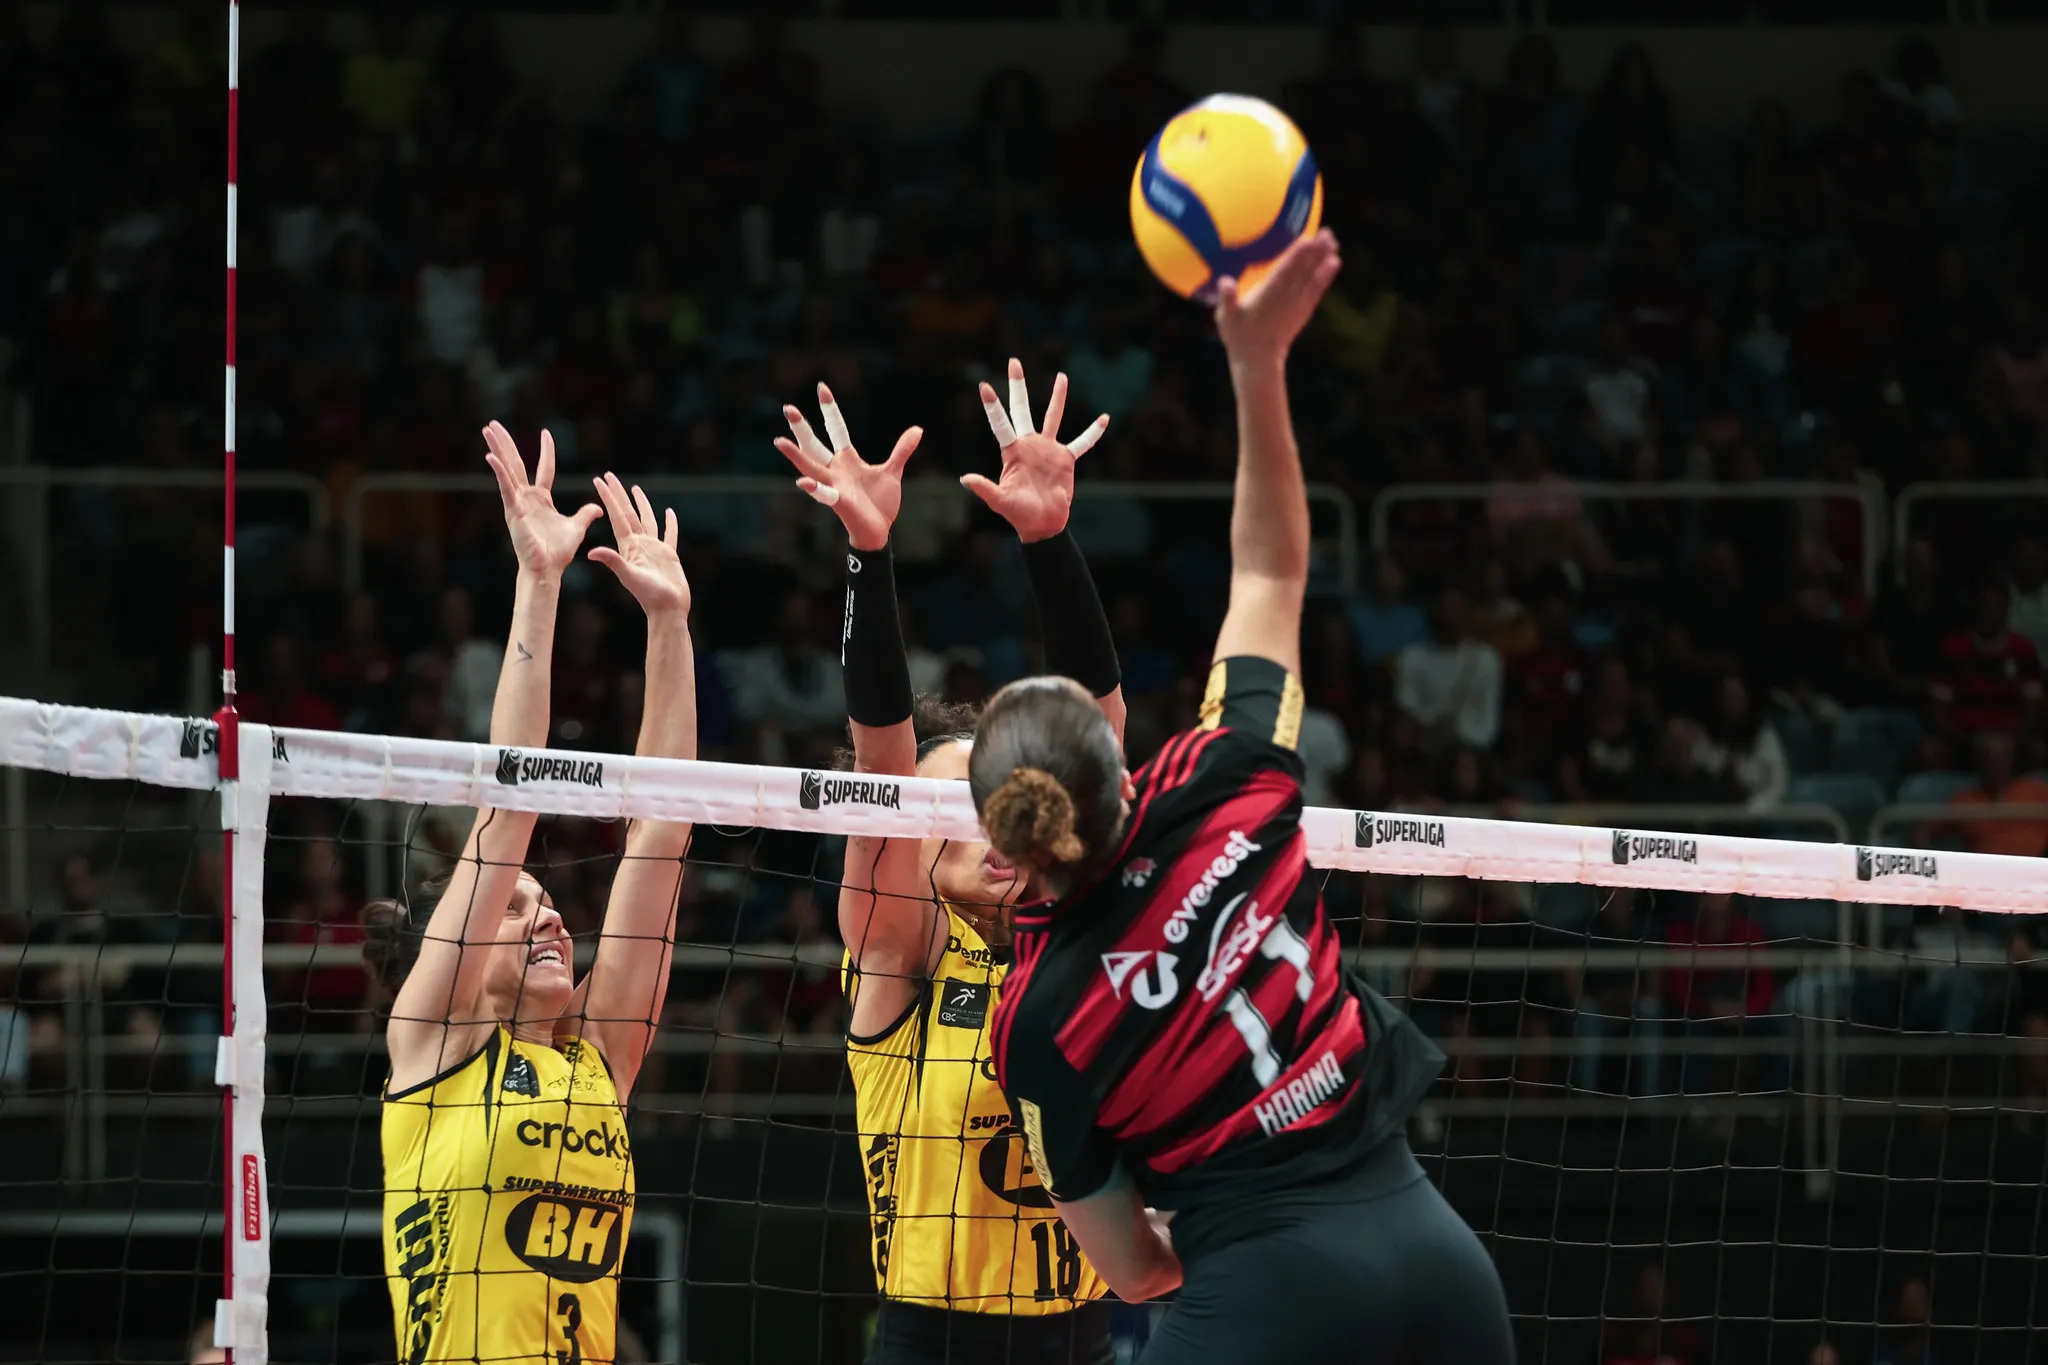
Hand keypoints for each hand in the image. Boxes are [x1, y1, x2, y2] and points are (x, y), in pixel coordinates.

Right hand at [482, 422, 601, 579]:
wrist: (547, 569)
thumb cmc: (558, 552)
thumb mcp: (576, 527)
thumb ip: (585, 514)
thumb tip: (597, 506)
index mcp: (542, 499)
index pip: (544, 468)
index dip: (546, 451)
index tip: (546, 432)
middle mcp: (527, 498)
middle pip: (516, 463)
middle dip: (507, 443)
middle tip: (495, 424)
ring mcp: (517, 503)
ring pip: (507, 470)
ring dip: (497, 449)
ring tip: (487, 429)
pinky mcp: (513, 511)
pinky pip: (506, 488)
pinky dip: (499, 472)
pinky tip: (491, 457)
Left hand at [587, 472, 689, 618]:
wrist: (667, 609)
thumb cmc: (649, 595)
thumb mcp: (629, 576)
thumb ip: (612, 561)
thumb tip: (591, 551)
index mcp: (629, 546)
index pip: (617, 515)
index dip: (608, 497)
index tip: (600, 480)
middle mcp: (639, 544)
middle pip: (628, 513)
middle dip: (618, 494)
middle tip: (610, 475)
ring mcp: (654, 548)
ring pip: (647, 519)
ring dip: (641, 504)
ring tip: (635, 489)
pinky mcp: (669, 554)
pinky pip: (669, 534)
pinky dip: (670, 523)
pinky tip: (669, 513)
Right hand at [774, 383, 921, 551]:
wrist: (879, 530)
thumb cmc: (879, 502)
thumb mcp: (892, 471)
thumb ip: (901, 450)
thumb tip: (917, 429)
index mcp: (847, 459)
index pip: (836, 429)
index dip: (830, 409)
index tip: (822, 387)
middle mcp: (835, 470)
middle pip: (814, 445)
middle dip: (802, 428)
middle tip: (788, 408)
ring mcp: (834, 485)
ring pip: (811, 467)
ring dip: (796, 455)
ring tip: (779, 441)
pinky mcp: (838, 501)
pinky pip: (824, 494)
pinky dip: (814, 488)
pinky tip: (802, 480)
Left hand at [959, 358, 1108, 544]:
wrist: (1043, 525)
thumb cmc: (1019, 515)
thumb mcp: (1000, 501)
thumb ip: (985, 489)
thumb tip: (965, 479)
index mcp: (1012, 452)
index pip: (1001, 423)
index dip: (992, 406)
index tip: (984, 386)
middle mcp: (1029, 445)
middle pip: (1023, 409)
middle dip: (1018, 386)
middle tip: (1014, 362)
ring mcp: (1048, 450)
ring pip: (1053, 417)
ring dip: (1058, 398)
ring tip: (1062, 377)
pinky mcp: (1066, 459)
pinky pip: (1082, 442)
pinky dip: (1093, 432)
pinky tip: (1104, 418)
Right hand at [1213, 228, 1341, 367]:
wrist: (1259, 360)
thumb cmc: (1239, 336)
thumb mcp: (1226, 318)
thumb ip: (1226, 299)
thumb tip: (1225, 281)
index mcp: (1268, 296)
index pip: (1283, 272)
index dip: (1295, 256)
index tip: (1306, 239)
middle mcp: (1286, 298)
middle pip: (1302, 271)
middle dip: (1314, 251)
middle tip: (1327, 232)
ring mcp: (1297, 304)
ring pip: (1312, 277)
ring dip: (1324, 258)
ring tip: (1333, 241)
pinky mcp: (1303, 310)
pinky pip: (1317, 289)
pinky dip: (1326, 275)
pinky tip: (1335, 262)